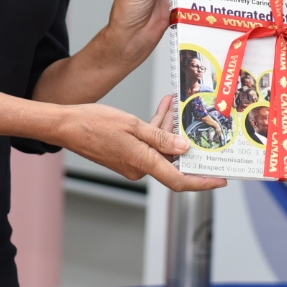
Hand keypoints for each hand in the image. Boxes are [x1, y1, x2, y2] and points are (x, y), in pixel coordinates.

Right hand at [54, 94, 225, 192]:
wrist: (67, 126)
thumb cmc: (94, 124)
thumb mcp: (133, 125)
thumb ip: (160, 137)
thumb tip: (184, 148)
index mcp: (142, 163)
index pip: (179, 180)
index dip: (202, 182)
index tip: (219, 179)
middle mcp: (138, 168)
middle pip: (171, 157)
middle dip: (182, 137)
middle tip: (191, 116)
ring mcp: (131, 163)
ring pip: (160, 147)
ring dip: (168, 128)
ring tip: (172, 104)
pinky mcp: (125, 156)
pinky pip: (148, 145)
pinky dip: (155, 130)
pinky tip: (161, 110)